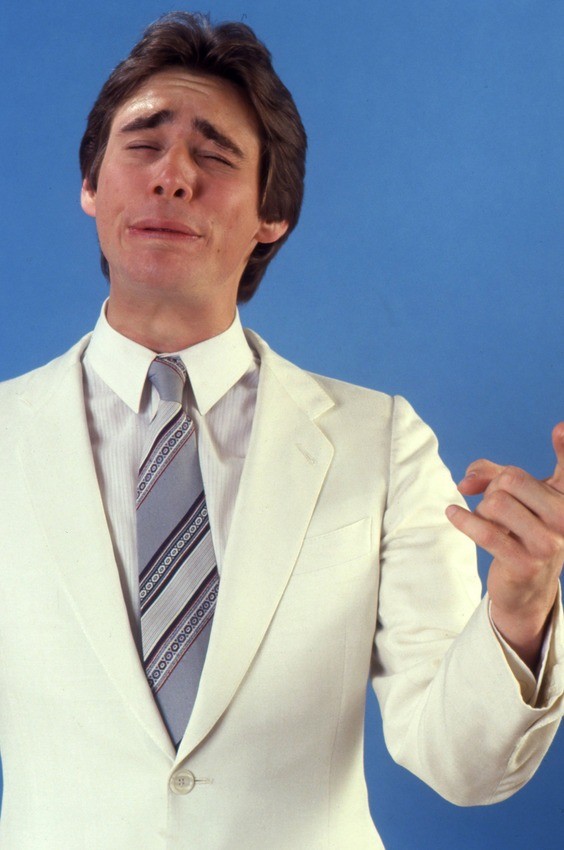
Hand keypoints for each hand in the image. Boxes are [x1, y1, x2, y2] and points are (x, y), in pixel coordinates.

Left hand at [446, 423, 563, 669]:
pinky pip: (485, 532)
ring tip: (490, 521)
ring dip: (483, 509)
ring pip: (496, 502)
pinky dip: (463, 519)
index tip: (559, 429)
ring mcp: (548, 543)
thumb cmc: (520, 530)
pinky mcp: (525, 563)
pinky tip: (452, 513)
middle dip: (493, 487)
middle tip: (495, 505)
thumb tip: (466, 481)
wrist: (527, 585)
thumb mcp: (513, 496)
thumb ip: (491, 473)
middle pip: (512, 479)